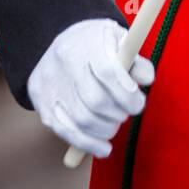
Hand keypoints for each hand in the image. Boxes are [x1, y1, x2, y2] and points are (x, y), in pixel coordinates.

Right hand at [27, 18, 153, 158]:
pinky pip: (66, 132)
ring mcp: (50, 84)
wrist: (60, 43)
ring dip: (106, 130)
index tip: (138, 104)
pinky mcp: (42, 104)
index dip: (127, 94)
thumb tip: (147, 80)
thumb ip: (136, 61)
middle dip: (118, 113)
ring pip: (82, 120)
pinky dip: (88, 145)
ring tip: (115, 123)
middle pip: (95, 100)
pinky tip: (104, 148)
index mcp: (86, 43)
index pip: (107, 72)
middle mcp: (63, 62)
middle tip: (127, 113)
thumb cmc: (99, 44)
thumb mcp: (119, 40)